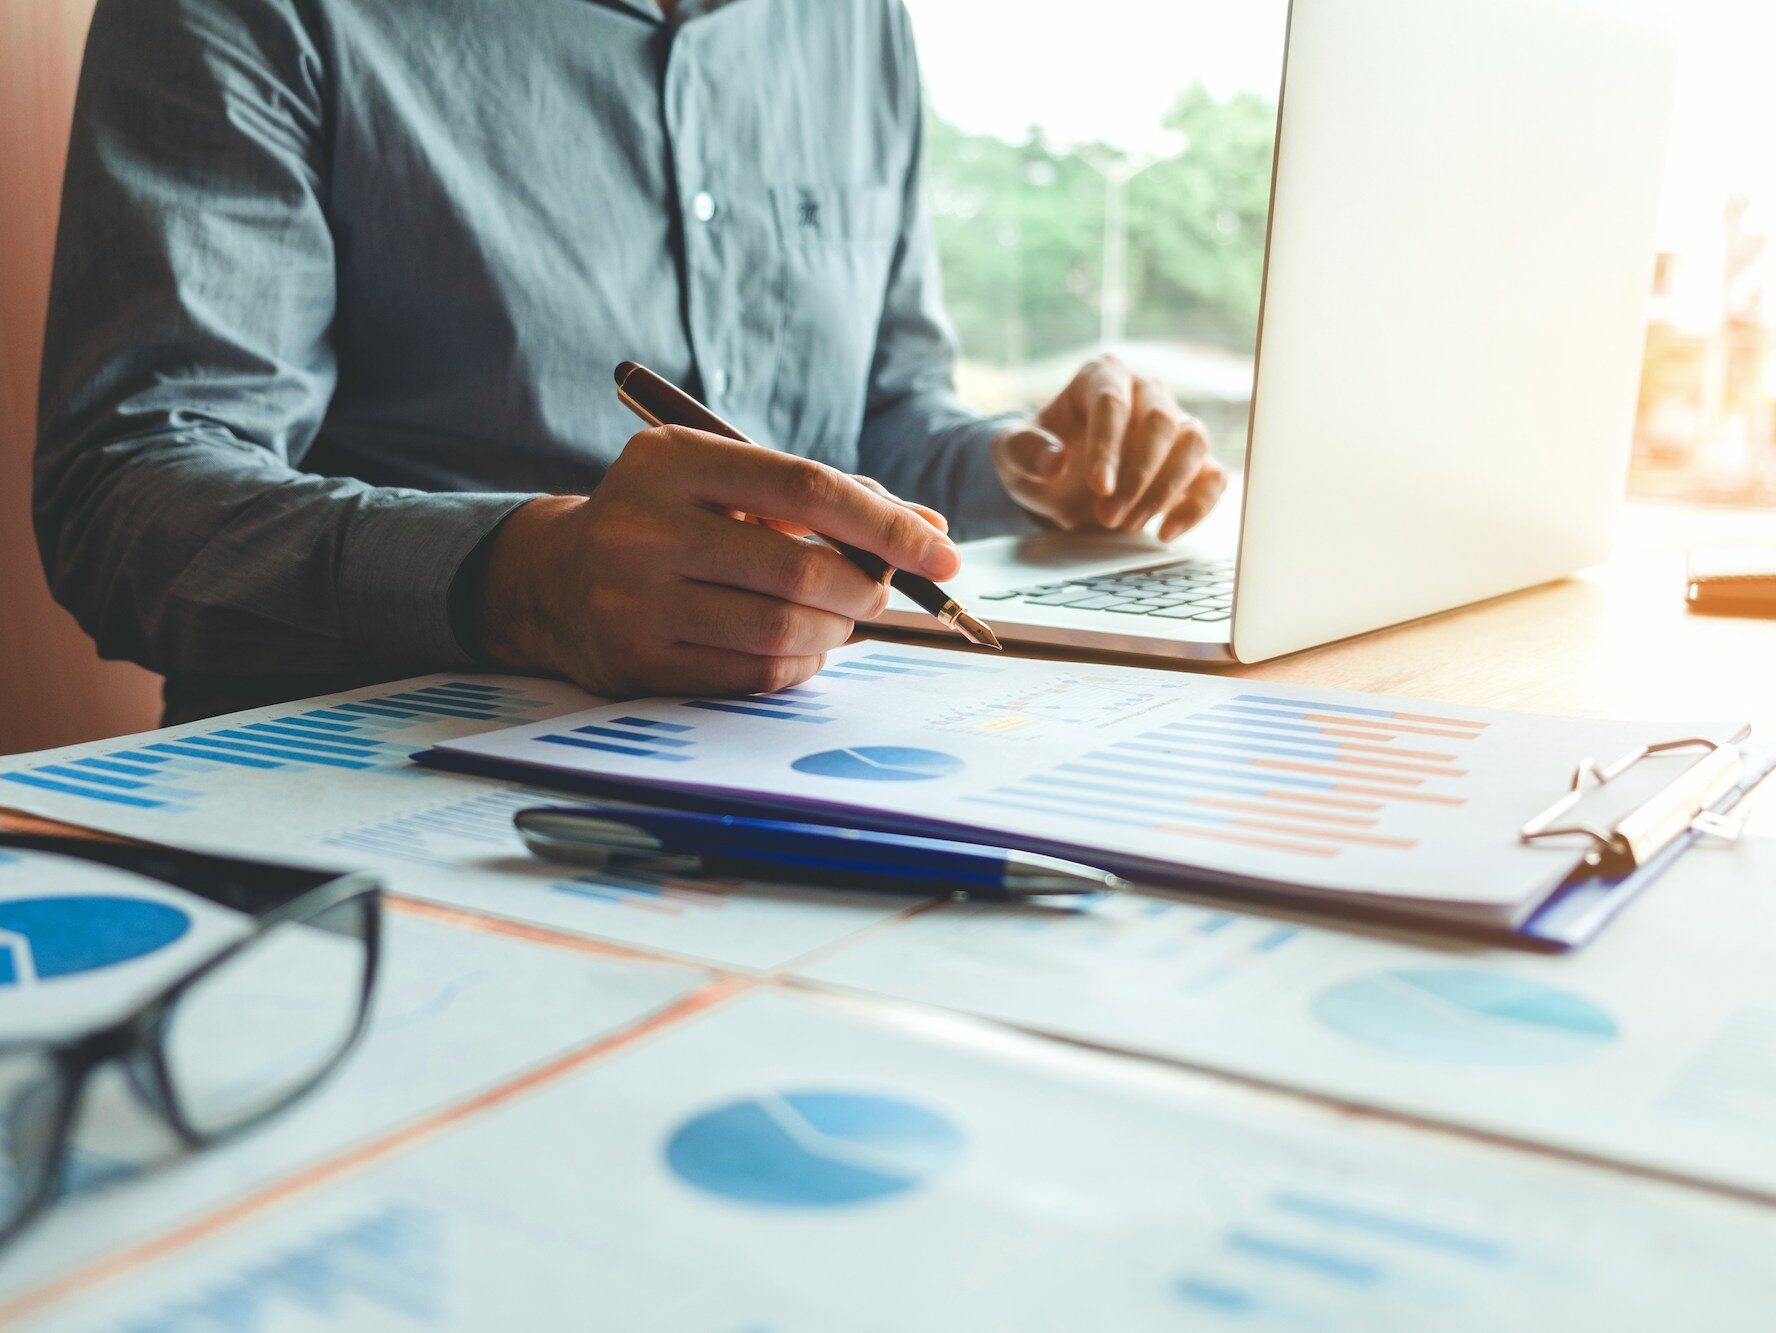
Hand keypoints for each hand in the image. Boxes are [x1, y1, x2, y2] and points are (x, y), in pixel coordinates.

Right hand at [470, 428, 958, 697]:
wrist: (554, 577)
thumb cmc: (670, 520)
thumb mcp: (727, 482)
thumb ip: (825, 497)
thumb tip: (931, 531)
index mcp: (672, 461)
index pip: (806, 487)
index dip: (887, 524)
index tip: (943, 553)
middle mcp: (643, 528)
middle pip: (800, 570)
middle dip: (866, 587)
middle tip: (880, 590)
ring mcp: (633, 601)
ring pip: (782, 630)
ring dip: (837, 630)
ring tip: (838, 615)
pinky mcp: (636, 663)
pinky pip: (753, 674)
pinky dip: (800, 662)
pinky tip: (800, 643)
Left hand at [991, 353, 1227, 541]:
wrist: (1057, 483)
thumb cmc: (1036, 457)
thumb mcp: (1009, 454)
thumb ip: (1023, 450)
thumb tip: (1055, 461)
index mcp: (1101, 377)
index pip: (1113, 402)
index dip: (1108, 445)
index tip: (1097, 486)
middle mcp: (1145, 392)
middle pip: (1161, 421)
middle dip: (1136, 475)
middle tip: (1108, 516)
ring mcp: (1175, 424)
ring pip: (1194, 443)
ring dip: (1164, 490)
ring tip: (1129, 524)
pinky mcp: (1193, 462)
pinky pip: (1213, 477)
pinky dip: (1197, 506)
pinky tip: (1165, 532)